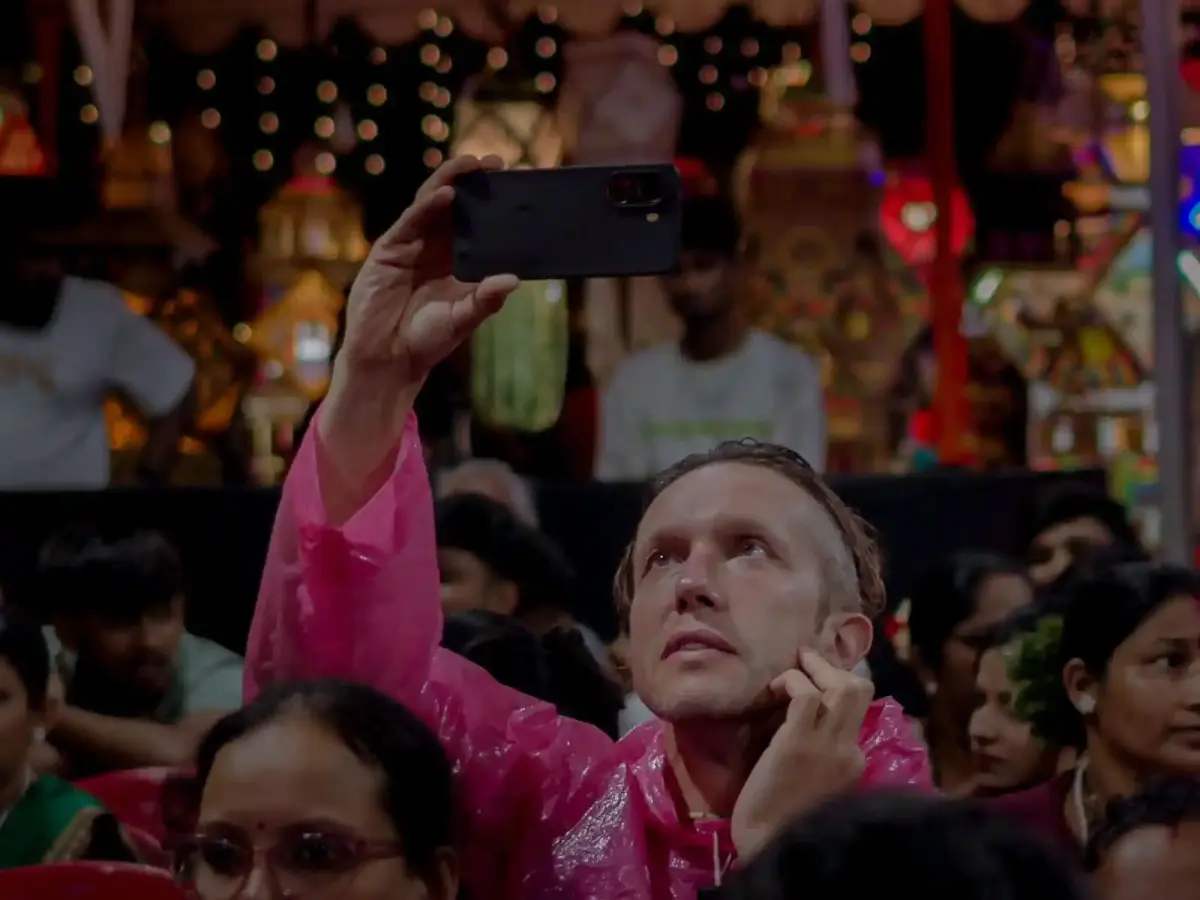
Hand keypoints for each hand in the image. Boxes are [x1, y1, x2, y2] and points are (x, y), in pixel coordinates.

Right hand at [335, 154, 517, 386]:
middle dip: (474, 180)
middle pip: (455, 204)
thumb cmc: (426, 341)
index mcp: (455, 260)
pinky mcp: (389, 250)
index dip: (493, 202)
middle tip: (498, 162)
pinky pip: (410, 222)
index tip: (518, 184)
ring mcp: (410, 245)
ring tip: (473, 164)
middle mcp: (434, 247)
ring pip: (431, 203)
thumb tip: (513, 279)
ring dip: (451, 181)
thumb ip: (486, 300)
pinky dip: (427, 206)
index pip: (476, 222)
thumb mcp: (463, 319)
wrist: (387, 361)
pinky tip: (447, 194)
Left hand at [730, 650, 872, 859]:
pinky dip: (792, 681)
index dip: (840, 687)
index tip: (820, 677)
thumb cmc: (787, 817)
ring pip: (841, 686)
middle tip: (809, 660)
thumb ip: (826, 754)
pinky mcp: (798, 742)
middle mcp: (850, 749)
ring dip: (815, 667)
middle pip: (859, 690)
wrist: (772, 844)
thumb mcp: (820, 782)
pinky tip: (775, 688)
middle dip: (834, 667)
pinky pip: (805, 694)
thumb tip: (812, 719)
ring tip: (796, 665)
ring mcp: (827, 745)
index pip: (860, 710)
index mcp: (856, 761)